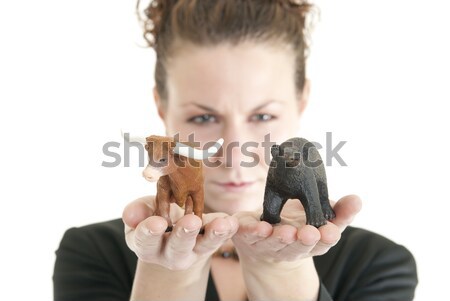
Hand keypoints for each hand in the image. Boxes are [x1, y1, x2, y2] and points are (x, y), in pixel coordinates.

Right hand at [122, 196, 238, 269]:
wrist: (174, 227)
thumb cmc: (155, 215)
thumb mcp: (144, 211)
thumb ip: (138, 211)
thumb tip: (130, 216)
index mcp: (147, 245)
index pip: (145, 240)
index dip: (149, 232)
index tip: (157, 223)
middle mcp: (169, 254)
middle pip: (177, 248)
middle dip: (184, 235)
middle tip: (191, 221)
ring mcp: (192, 251)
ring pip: (203, 246)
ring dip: (213, 235)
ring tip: (220, 224)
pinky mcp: (210, 245)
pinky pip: (220, 238)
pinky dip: (227, 230)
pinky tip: (232, 221)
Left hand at [232, 194, 361, 262]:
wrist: (262, 238)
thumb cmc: (296, 225)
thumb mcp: (320, 216)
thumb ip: (339, 211)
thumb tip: (357, 200)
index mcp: (310, 243)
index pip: (322, 242)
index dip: (327, 237)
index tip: (331, 232)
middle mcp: (289, 248)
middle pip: (299, 246)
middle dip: (305, 240)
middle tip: (310, 233)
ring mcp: (267, 245)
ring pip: (274, 243)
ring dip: (280, 238)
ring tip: (287, 232)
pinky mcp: (248, 238)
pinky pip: (247, 234)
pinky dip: (251, 231)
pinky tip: (256, 226)